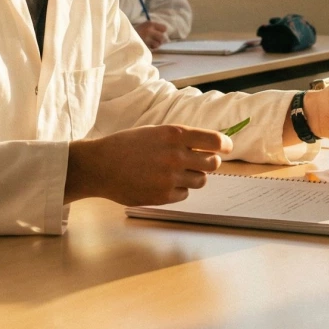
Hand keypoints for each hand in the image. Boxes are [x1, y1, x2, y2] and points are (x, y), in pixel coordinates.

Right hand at [64, 125, 229, 205]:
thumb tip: (208, 144)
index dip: (226, 145)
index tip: (227, 147)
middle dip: (209, 162)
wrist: (101, 165)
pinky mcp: (164, 196)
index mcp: (175, 134)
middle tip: (199, 161)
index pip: (215, 141)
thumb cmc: (126, 145)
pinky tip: (162, 183)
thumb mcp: (155, 132)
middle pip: (212, 163)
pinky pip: (185, 194)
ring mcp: (170, 177)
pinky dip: (178, 189)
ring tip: (175, 172)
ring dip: (194, 176)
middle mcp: (176, 155)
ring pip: (201, 180)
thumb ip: (180, 138)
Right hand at [134, 21, 169, 49]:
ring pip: (158, 44)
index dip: (162, 32)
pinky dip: (151, 48)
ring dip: (155, 45)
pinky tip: (146, 46)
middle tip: (156, 42)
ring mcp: (146, 38)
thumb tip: (167, 39)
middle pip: (163, 37)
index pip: (165, 28)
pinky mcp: (144, 44)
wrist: (123, 37)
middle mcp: (149, 29)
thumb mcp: (145, 27)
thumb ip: (154, 30)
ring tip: (149, 44)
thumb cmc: (136, 32)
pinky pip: (152, 48)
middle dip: (160, 41)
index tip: (158, 34)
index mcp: (150, 23)